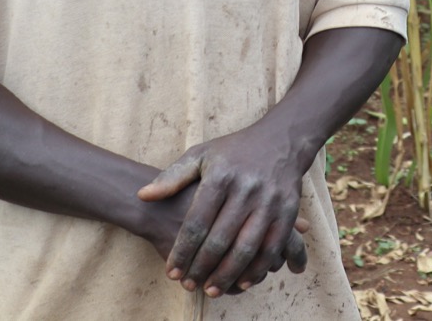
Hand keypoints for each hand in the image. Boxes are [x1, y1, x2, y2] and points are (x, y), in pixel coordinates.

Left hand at [136, 125, 310, 296]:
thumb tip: (143, 195)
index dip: (182, 250)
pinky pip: (272, 247)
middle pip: (220, 239)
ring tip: (211, 290)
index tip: (171, 271)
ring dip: (228, 274)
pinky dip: (258, 268)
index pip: (197, 222)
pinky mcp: (289, 210)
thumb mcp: (201, 155)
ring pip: (246, 247)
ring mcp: (269, 201)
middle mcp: (246, 189)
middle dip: (202, 267)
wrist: (281, 140)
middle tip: (188, 285)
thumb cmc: (234, 152)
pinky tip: (244, 282)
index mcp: (221, 176)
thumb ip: (173, 177)